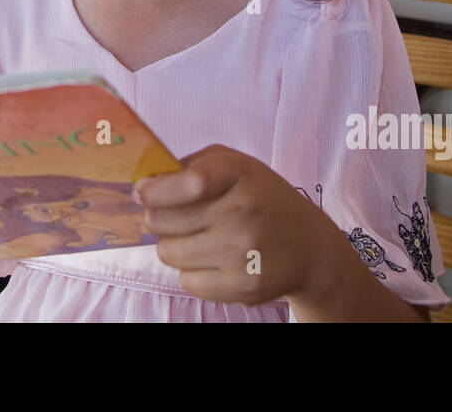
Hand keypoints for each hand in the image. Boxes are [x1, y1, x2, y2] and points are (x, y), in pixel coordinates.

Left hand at [136, 144, 344, 307]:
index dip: (154, 190)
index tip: (143, 193)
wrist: (309, 247)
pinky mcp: (243, 286)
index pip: (187, 183)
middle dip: (158, 217)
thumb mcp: (234, 165)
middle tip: (173, 216)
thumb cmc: (260, 198)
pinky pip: (186, 281)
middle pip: (162, 220)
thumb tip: (144, 186)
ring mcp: (243, 253)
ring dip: (175, 245)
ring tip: (201, 237)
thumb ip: (189, 165)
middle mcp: (243, 212)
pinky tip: (215, 260)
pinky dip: (193, 271)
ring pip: (168, 252)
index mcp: (239, 174)